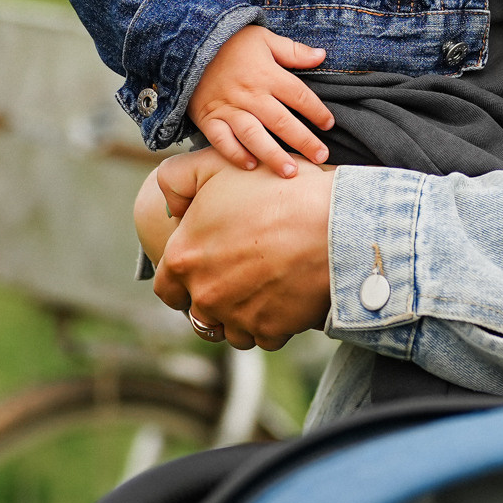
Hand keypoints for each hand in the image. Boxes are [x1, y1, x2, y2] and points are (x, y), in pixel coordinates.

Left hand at [151, 149, 334, 348]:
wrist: (335, 219)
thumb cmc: (278, 187)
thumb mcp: (216, 165)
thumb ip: (176, 178)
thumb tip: (168, 205)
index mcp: (183, 258)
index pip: (166, 287)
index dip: (182, 279)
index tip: (203, 269)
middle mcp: (204, 294)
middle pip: (200, 312)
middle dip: (215, 299)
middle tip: (239, 276)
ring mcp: (237, 316)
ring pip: (231, 330)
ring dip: (242, 316)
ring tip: (265, 288)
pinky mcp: (270, 330)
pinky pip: (265, 337)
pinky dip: (274, 323)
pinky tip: (286, 297)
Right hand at [192, 23, 334, 175]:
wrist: (188, 44)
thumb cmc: (231, 42)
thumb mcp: (264, 38)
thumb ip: (293, 50)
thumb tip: (322, 55)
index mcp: (267, 74)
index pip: (300, 96)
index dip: (317, 111)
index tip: (329, 124)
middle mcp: (250, 94)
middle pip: (281, 122)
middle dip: (304, 141)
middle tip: (321, 157)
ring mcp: (228, 108)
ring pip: (254, 136)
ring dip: (273, 156)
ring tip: (290, 172)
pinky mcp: (209, 118)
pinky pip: (222, 141)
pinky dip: (235, 155)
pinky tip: (251, 166)